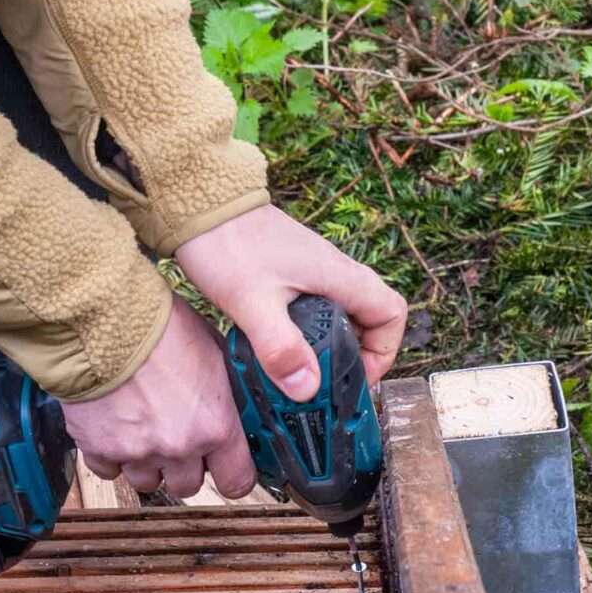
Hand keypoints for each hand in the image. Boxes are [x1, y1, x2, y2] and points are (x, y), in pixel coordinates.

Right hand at [60, 295, 254, 499]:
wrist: (105, 318)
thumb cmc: (160, 325)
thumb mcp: (214, 350)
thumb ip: (224, 390)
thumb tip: (232, 403)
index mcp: (215, 425)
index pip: (236, 481)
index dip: (232, 474)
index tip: (226, 466)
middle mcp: (179, 446)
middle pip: (187, 485)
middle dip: (184, 465)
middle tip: (177, 435)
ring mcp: (137, 452)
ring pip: (147, 482)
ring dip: (147, 461)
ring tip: (142, 426)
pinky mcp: (99, 449)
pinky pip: (108, 470)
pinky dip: (111, 455)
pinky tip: (114, 426)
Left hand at [176, 204, 407, 401]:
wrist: (200, 204)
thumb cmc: (228, 244)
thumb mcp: (253, 303)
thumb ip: (280, 347)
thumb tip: (307, 388)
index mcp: (339, 275)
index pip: (391, 314)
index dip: (385, 351)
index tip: (357, 377)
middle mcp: (334, 272)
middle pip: (368, 320)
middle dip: (354, 357)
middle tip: (325, 385)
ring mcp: (313, 271)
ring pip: (340, 315)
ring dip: (328, 347)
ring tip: (300, 374)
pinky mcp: (291, 273)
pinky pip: (315, 308)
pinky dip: (306, 334)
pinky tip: (277, 349)